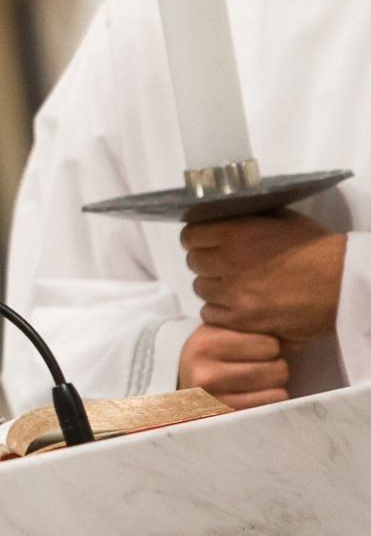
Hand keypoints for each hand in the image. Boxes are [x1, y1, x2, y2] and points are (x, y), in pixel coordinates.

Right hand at [177, 323, 288, 409]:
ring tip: (260, 378)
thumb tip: (290, 331)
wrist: (180, 379)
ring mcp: (216, 400)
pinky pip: (269, 409)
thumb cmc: (209, 351)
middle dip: (276, 365)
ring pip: (277, 392)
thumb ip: (245, 326)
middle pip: (276, 369)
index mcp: (206, 344)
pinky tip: (257, 393)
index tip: (259, 347)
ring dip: (275, 385)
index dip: (271, 345)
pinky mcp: (226, 418)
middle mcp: (207, 374)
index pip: (269, 344)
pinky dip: (269, 400)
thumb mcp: (217, 330)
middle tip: (263, 364)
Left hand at [180, 212, 346, 344]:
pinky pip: (210, 314)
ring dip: (214, 287)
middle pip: (194, 262)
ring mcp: (234, 293)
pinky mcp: (242, 319)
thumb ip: (247, 219)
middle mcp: (229, 262)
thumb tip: (222, 216)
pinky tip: (239, 306)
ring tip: (237, 286)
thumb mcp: (282, 220)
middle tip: (226, 266)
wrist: (345, 285)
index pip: (190, 235)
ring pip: (201, 288)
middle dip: (207, 262)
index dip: (198, 239)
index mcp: (237, 233)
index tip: (209, 243)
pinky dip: (220, 311)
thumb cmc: (318, 249)